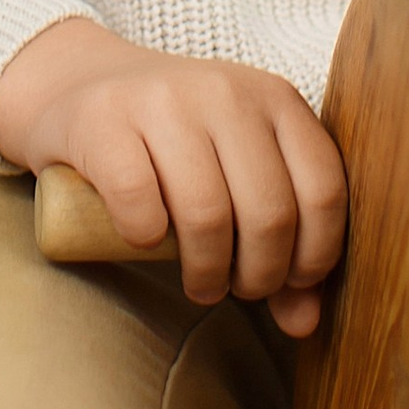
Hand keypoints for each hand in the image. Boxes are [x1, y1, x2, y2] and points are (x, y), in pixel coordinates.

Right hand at [0, 17, 347, 335]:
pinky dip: (145, 237)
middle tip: (240, 289)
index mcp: (276, 97)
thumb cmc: (177, 147)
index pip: (324, 189)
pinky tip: (146, 240)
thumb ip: (285, 244)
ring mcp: (163, 99)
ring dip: (208, 271)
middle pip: (269, 212)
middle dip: (260, 275)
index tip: (290, 281)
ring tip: (202, 282)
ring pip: (208, 214)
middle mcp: (225, 90)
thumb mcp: (240, 176)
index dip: (315, 255)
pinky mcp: (105, 119)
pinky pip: (140, 203)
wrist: (84, 85)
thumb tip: (304, 323)